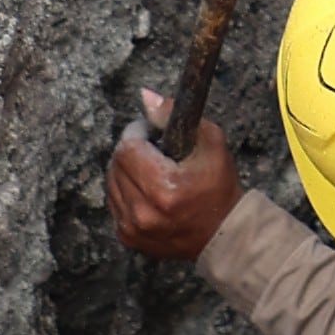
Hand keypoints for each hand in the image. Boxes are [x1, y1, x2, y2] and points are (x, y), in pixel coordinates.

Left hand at [107, 89, 242, 259]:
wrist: (223, 234)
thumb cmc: (219, 187)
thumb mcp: (210, 143)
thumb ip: (174, 116)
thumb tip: (146, 96)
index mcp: (163, 188)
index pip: (127, 147)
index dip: (136, 133)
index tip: (150, 132)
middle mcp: (144, 212)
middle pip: (116, 164)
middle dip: (131, 151)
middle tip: (154, 151)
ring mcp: (133, 228)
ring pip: (111, 183)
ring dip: (126, 171)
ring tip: (152, 171)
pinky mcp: (129, 237)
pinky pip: (114, 202)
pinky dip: (125, 192)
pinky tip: (147, 192)